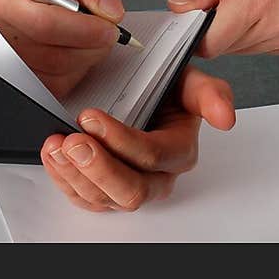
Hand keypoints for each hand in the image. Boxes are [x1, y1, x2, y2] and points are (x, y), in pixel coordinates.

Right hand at [0, 0, 123, 96]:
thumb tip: (111, 11)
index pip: (43, 25)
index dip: (82, 30)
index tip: (109, 26)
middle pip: (54, 56)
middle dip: (92, 45)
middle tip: (108, 28)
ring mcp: (8, 61)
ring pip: (60, 73)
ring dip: (88, 55)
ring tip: (90, 30)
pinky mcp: (22, 79)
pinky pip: (60, 84)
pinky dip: (78, 67)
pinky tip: (76, 44)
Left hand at [40, 66, 234, 211]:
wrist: (143, 91)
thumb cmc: (165, 87)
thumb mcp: (188, 79)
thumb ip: (210, 92)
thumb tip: (226, 116)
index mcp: (178, 151)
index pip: (152, 155)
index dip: (121, 141)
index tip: (91, 117)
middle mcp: (156, 177)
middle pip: (130, 190)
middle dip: (98, 167)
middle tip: (72, 141)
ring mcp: (129, 186)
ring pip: (104, 199)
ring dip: (76, 174)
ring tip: (56, 146)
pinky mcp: (105, 191)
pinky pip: (84, 199)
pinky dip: (63, 179)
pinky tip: (53, 156)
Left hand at [168, 0, 278, 55]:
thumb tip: (181, 5)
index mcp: (254, 0)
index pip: (210, 44)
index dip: (196, 31)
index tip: (195, 14)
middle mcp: (276, 27)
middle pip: (227, 46)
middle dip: (219, 22)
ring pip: (249, 48)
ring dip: (242, 27)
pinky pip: (271, 46)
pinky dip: (264, 29)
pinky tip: (274, 1)